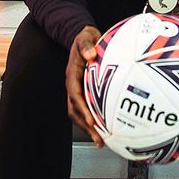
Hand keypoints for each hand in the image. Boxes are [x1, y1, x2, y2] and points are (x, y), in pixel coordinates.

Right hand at [66, 25, 103, 148]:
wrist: (83, 38)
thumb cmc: (85, 38)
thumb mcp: (86, 37)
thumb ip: (87, 45)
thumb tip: (90, 55)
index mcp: (72, 75)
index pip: (75, 96)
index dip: (82, 109)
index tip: (91, 120)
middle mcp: (73, 86)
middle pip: (75, 111)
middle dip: (86, 126)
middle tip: (98, 139)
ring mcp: (78, 90)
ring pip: (80, 114)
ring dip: (89, 128)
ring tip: (101, 141)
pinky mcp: (85, 92)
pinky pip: (88, 109)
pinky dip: (95, 121)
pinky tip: (106, 129)